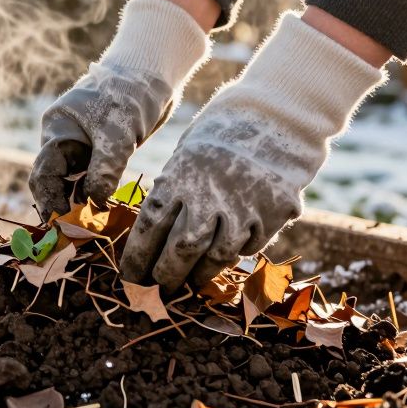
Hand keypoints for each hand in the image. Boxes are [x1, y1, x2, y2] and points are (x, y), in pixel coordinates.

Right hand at [30, 0, 210, 218]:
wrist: (154, 73)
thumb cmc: (130, 94)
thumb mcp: (117, 133)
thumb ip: (104, 169)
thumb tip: (94, 203)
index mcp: (57, 129)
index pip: (44, 171)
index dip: (49, 199)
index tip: (61, 223)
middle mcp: (65, 139)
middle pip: (56, 181)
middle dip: (62, 206)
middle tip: (74, 234)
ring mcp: (84, 146)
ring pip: (75, 183)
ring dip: (81, 205)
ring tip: (90, 229)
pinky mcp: (103, 152)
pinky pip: (94, 180)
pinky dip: (97, 196)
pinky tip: (105, 213)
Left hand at [121, 12, 386, 289]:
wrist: (276, 116)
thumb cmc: (221, 135)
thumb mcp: (186, 157)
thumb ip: (173, 194)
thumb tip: (153, 236)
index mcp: (179, 179)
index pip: (149, 229)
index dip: (137, 259)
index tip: (130, 279)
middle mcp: (208, 197)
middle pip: (180, 251)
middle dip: (165, 277)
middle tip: (158, 291)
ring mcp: (242, 208)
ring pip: (215, 257)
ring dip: (199, 275)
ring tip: (190, 283)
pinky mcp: (271, 215)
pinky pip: (248, 246)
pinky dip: (234, 255)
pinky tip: (224, 257)